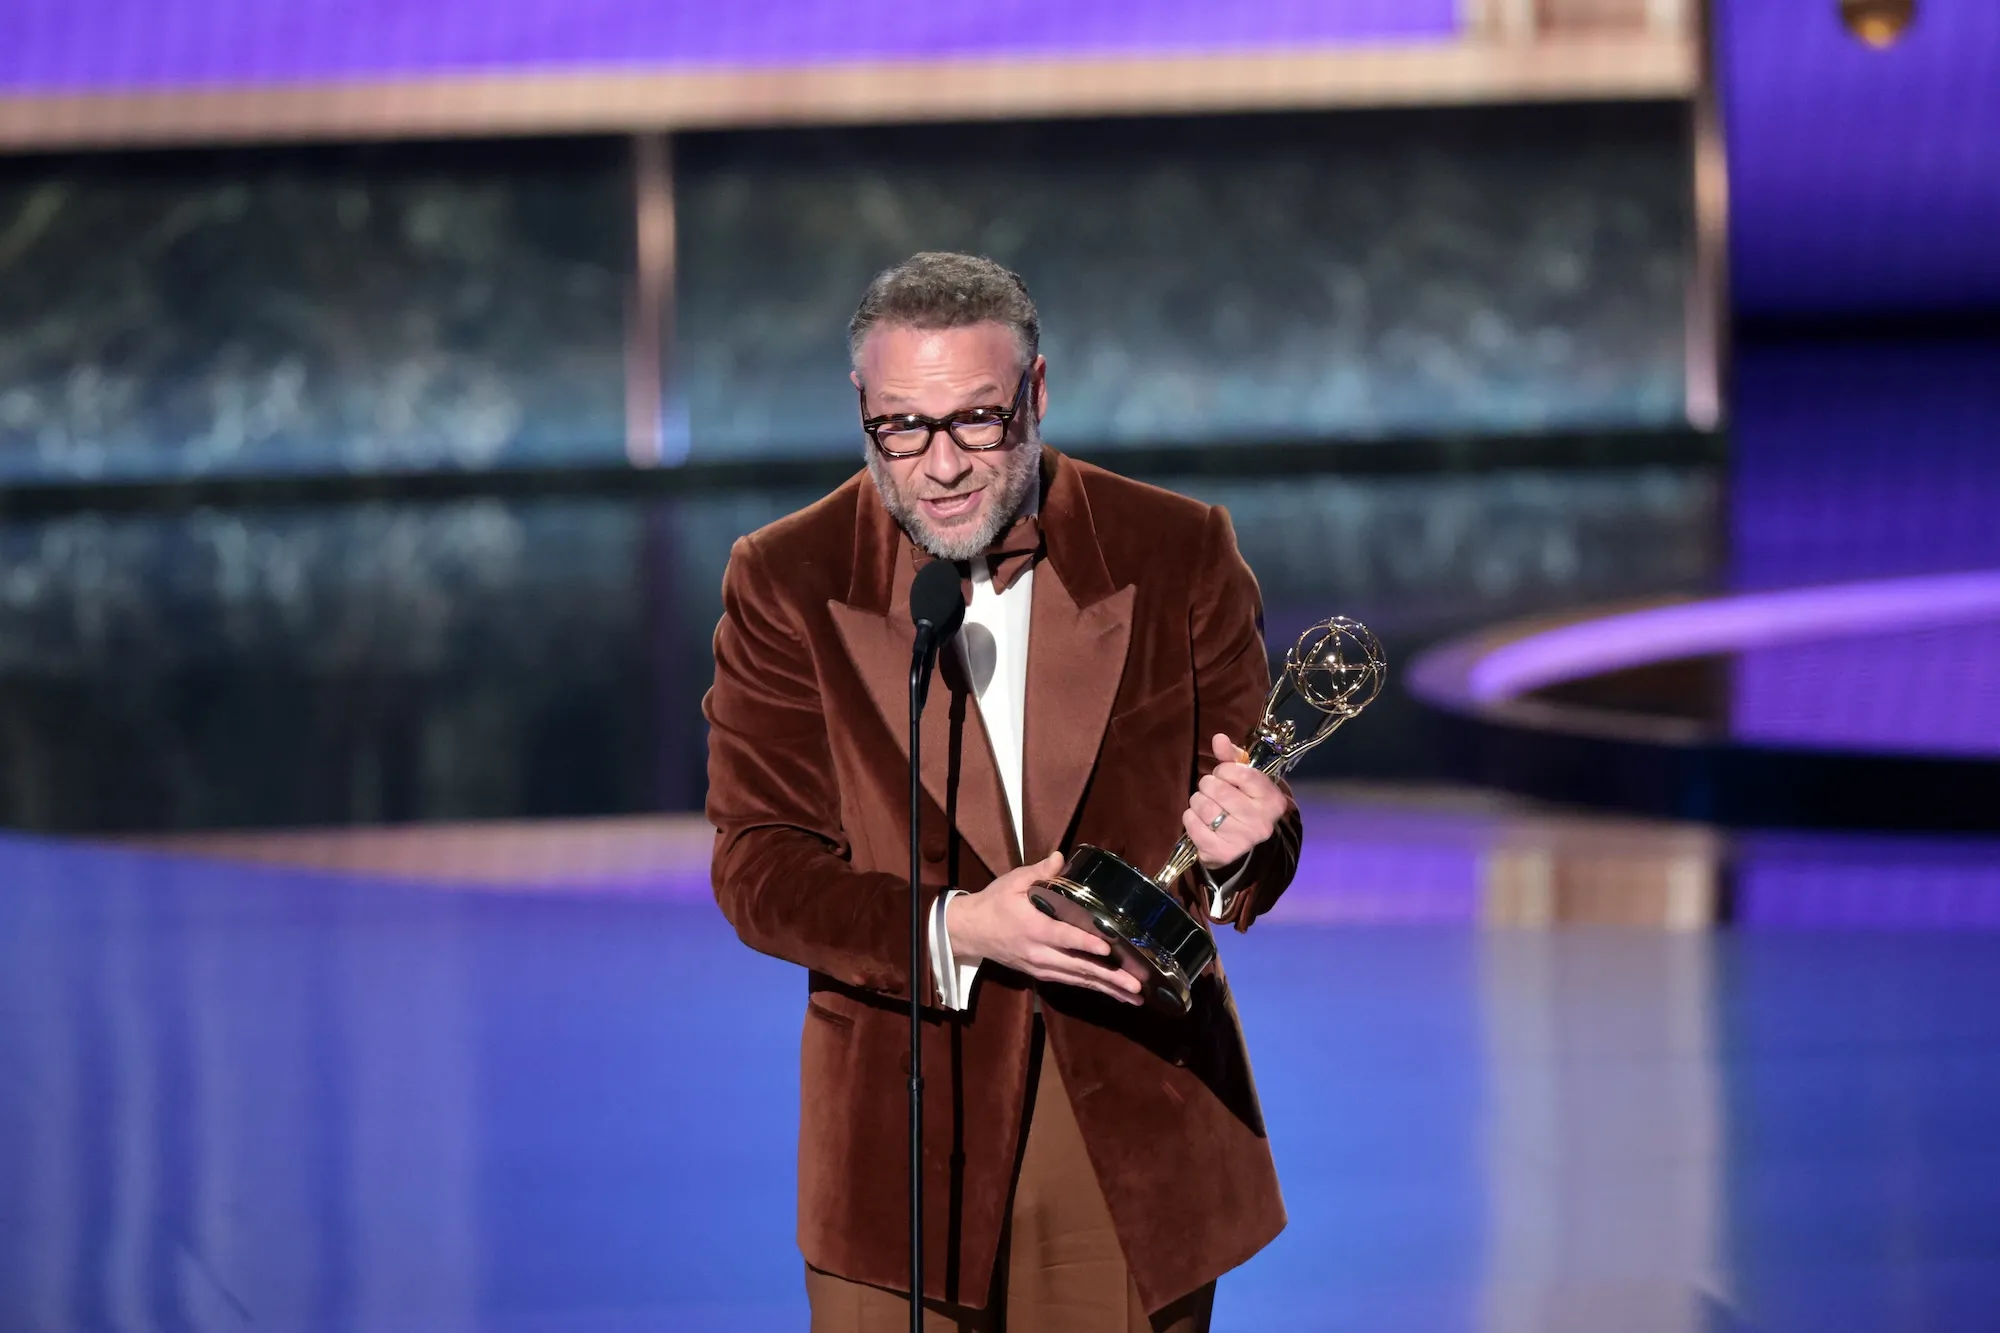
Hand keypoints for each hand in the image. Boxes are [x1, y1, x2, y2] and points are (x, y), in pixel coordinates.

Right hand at [944, 852, 1143, 1004]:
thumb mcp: (1012, 882)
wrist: (970, 931)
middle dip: (1110, 978)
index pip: (1064, 937)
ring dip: (1108, 989)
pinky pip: (1071, 982)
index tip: (1108, 949)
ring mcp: (1041, 967)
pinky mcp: (1041, 974)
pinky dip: (1093, 987)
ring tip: (1134, 995)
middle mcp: (1040, 953)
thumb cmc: (994, 903)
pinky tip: (1113, 992)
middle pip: (1078, 967)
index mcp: (1034, 927)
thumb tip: (1061, 858)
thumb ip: (1039, 872)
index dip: (1086, 943)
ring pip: (1078, 980)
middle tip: (1137, 985)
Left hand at [1181, 733, 1285, 870]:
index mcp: (1272, 800)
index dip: (1224, 769)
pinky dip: (1190, 817)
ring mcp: (1241, 840)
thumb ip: (1232, 758)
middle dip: (1208, 785)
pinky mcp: (1221, 853)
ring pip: (1202, 806)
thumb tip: (1218, 738)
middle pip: (1218, 789)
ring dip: (1197, 801)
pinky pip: (1192, 824)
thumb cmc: (1246, 805)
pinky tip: (1199, 819)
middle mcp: (1260, 822)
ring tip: (1205, 804)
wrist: (1250, 849)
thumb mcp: (1246, 780)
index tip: (1222, 774)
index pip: (1241, 773)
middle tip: (1212, 790)